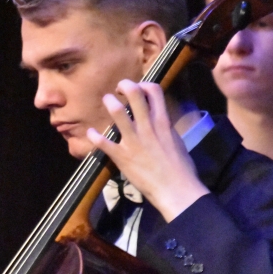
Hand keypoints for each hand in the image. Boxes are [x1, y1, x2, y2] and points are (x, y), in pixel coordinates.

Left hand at [87, 80, 208, 221]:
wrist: (175, 189)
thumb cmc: (181, 167)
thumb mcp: (175, 140)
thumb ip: (164, 128)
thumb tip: (158, 121)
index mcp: (163, 122)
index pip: (154, 90)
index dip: (144, 84)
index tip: (138, 89)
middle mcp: (147, 126)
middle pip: (134, 93)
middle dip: (124, 85)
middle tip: (119, 90)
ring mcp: (133, 140)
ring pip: (117, 111)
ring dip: (109, 102)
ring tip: (107, 101)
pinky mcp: (121, 156)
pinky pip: (102, 142)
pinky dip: (94, 136)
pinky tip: (91, 133)